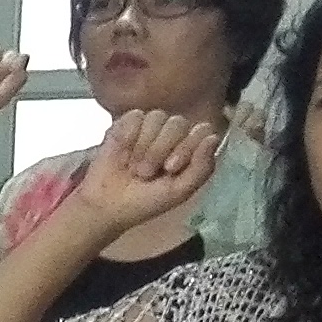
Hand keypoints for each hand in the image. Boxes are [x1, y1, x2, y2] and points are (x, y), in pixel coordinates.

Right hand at [66, 109, 221, 231]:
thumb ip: (202, 168)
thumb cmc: (144, 202)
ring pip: (157, 117)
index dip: (187, 146)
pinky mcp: (125, 125)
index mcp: (189, 149)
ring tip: (133, 166)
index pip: (201, 130)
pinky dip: (128, 135)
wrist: (107, 205)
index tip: (170, 168)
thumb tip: (214, 137)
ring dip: (143, 145)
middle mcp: (171, 135)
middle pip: (178, 122)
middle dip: (162, 148)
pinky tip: (121, 152)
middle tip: (146, 172)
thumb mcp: (179, 192)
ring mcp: (148, 128)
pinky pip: (135, 116)